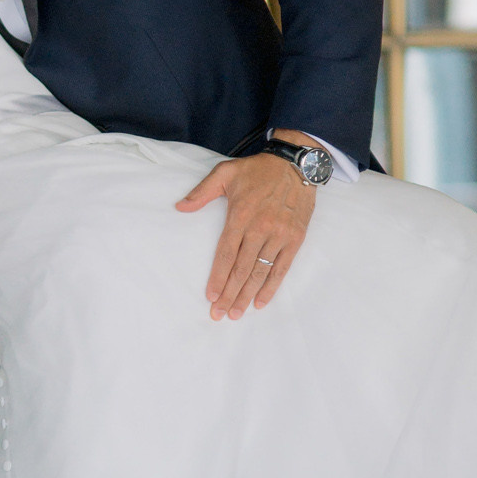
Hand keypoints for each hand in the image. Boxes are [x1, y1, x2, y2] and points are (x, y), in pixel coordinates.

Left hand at [175, 143, 318, 318]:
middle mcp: (260, 228)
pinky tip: (261, 301)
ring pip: (260, 272)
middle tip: (219, 314)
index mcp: (241, 215)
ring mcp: (279, 235)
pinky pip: (282, 268)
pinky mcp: (295, 239)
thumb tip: (179, 207)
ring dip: (247, 295)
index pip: (226, 253)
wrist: (296, 163)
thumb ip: (202, 192)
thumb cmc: (257, 170)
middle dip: (229, 294)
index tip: (211, 296)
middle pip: (241, 269)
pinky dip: (271, 286)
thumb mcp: (225, 172)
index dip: (218, 277)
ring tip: (237, 314)